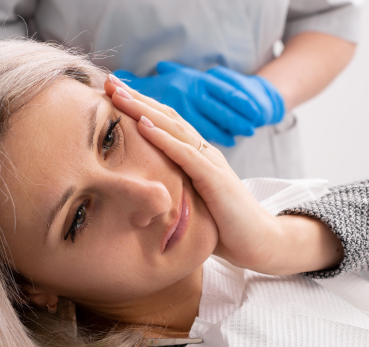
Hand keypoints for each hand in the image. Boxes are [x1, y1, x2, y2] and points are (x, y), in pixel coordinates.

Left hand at [106, 76, 342, 274]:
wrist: (259, 242)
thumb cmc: (225, 229)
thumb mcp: (191, 204)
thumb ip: (173, 191)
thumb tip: (141, 193)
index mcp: (198, 158)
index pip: (166, 125)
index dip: (140, 107)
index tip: (112, 94)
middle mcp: (205, 154)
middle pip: (167, 118)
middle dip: (137, 98)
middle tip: (108, 81)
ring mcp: (211, 164)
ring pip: (173, 128)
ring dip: (143, 110)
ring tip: (118, 94)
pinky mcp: (216, 179)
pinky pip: (185, 154)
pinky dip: (163, 138)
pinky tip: (143, 125)